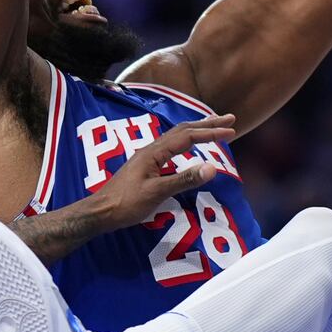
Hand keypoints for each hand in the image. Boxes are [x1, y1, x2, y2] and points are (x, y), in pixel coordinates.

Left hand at [89, 115, 236, 226]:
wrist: (100, 212)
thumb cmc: (126, 203)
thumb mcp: (157, 192)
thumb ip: (184, 179)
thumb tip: (212, 168)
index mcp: (154, 152)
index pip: (188, 136)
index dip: (210, 133)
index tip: (231, 131)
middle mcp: (152, 149)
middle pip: (183, 129)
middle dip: (207, 123)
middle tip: (229, 119)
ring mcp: (148, 156)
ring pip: (176, 136)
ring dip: (197, 130)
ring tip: (213, 128)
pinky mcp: (146, 165)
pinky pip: (171, 146)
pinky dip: (186, 141)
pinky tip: (188, 147)